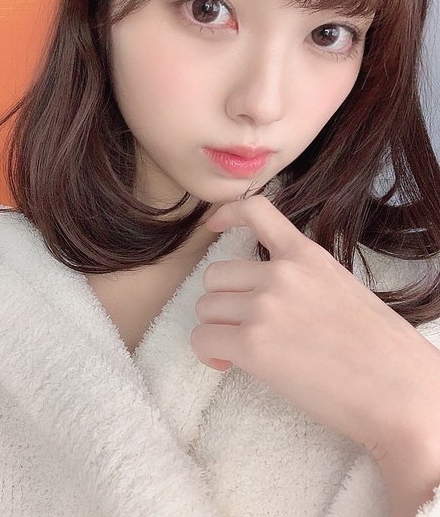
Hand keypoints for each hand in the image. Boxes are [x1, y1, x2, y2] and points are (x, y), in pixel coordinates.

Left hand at [189, 194, 439, 463]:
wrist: (400, 392)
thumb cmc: (381, 349)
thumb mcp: (341, 288)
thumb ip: (301, 279)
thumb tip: (264, 293)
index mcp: (306, 255)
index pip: (256, 210)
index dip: (226, 213)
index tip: (213, 225)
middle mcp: (280, 274)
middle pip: (215, 274)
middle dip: (223, 302)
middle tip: (241, 328)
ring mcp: (264, 307)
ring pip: (205, 308)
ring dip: (216, 329)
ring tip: (238, 351)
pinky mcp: (252, 345)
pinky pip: (202, 340)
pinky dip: (207, 355)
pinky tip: (227, 365)